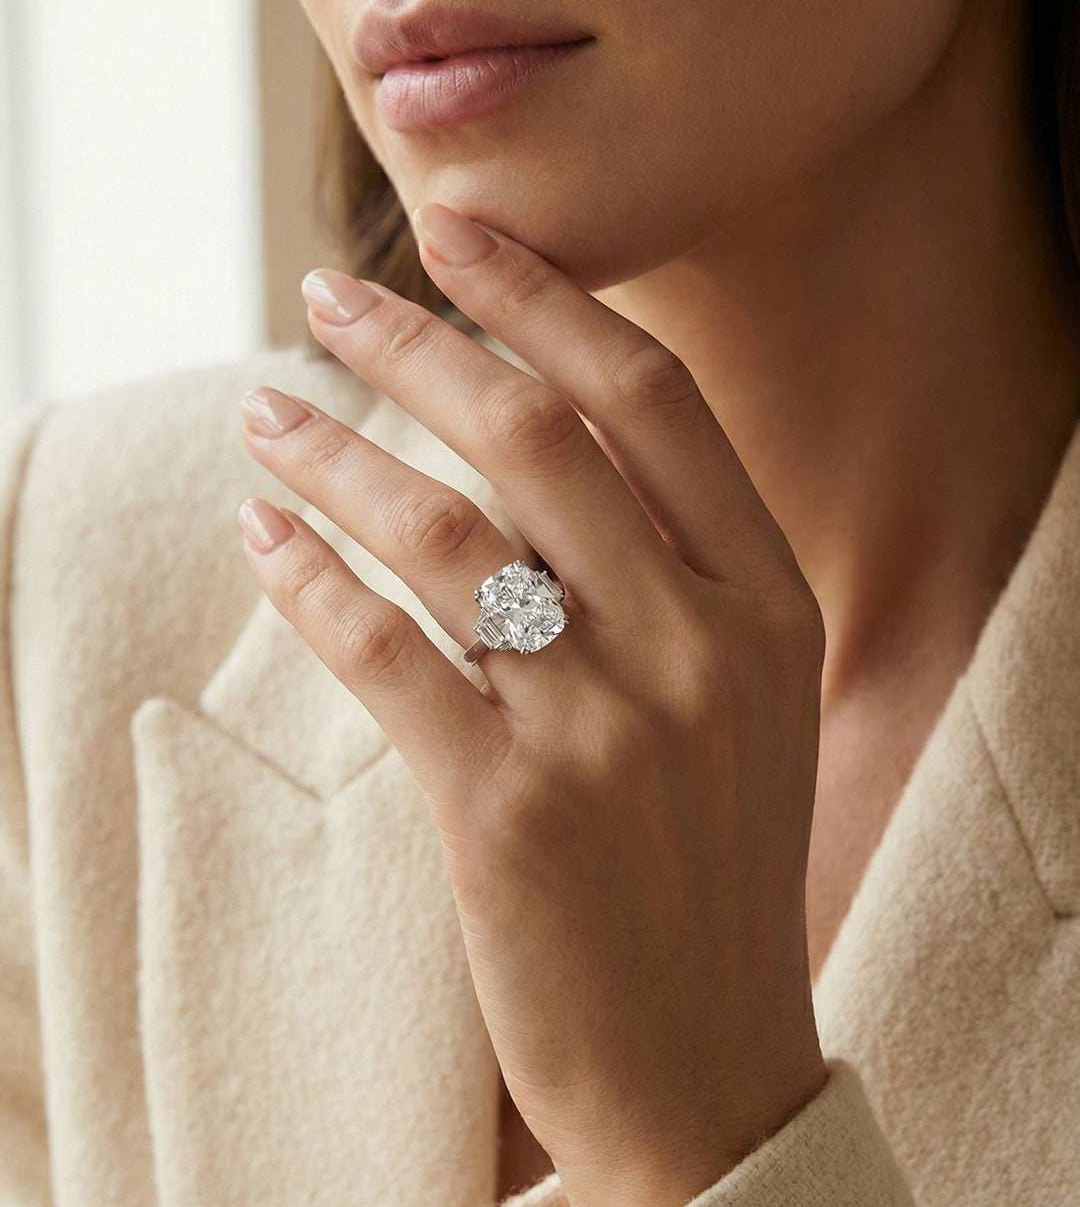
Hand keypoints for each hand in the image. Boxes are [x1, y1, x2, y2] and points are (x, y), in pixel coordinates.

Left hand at [237, 203, 827, 1206]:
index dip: (547, 299)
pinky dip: (311, 584)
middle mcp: (700, 650)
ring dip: (336, 455)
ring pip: (445, 534)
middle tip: (326, 294)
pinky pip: (387, 659)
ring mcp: (609, 734)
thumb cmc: (709, 869)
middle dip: (419, 342)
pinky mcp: (509, 818)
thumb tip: (544, 433)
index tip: (459, 234)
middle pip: (537, 437)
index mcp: (767, 605)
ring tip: (263, 411)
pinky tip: (263, 537)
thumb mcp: (740, 703)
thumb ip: (670, 570)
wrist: (710, 1068)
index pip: (652, 401)